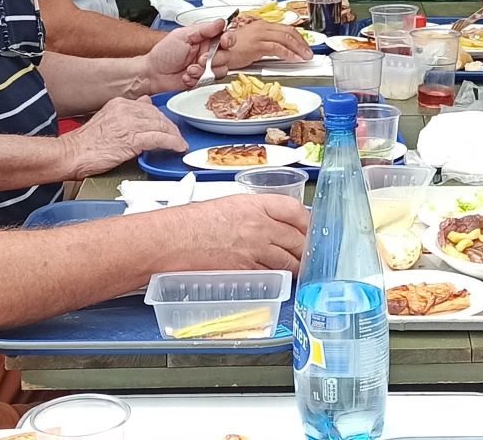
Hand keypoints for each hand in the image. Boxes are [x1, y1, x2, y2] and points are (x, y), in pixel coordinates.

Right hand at [57, 96, 187, 176]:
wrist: (71, 154)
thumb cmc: (86, 143)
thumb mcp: (106, 119)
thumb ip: (125, 114)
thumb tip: (144, 105)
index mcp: (119, 104)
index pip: (149, 107)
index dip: (161, 118)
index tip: (168, 126)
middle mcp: (125, 110)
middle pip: (158, 115)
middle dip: (170, 127)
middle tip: (177, 137)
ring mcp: (129, 124)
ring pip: (161, 125)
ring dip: (174, 136)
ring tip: (179, 144)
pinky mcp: (131, 139)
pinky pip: (159, 138)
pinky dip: (172, 143)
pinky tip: (177, 147)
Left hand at [143, 19, 229, 92]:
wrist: (153, 74)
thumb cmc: (164, 53)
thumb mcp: (182, 36)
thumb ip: (203, 30)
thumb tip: (220, 22)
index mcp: (204, 38)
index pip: (225, 36)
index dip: (229, 39)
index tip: (224, 42)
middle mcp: (208, 51)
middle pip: (226, 55)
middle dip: (213, 59)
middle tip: (200, 59)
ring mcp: (206, 66)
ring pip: (221, 69)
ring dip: (204, 71)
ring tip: (190, 70)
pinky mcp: (203, 79)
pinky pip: (211, 81)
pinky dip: (198, 80)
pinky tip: (187, 76)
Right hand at [150, 194, 308, 271]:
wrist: (172, 241)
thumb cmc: (191, 223)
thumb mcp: (228, 206)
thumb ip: (253, 213)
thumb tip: (270, 222)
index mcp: (254, 205)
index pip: (294, 211)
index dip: (306, 221)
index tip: (310, 227)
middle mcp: (259, 227)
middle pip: (296, 237)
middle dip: (306, 247)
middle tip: (309, 251)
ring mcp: (255, 250)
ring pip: (289, 260)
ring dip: (298, 265)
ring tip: (301, 268)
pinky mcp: (247, 270)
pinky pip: (273, 274)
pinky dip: (280, 277)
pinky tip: (282, 278)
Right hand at [217, 18, 311, 68]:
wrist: (217, 51)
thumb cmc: (231, 49)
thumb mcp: (252, 43)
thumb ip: (266, 44)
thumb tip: (280, 50)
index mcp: (261, 25)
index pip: (285, 28)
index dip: (298, 37)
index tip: (304, 46)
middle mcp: (262, 27)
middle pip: (289, 31)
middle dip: (302, 42)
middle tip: (308, 52)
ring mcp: (259, 35)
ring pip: (286, 38)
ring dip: (299, 48)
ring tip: (305, 56)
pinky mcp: (256, 45)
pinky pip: (278, 48)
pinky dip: (289, 54)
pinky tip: (294, 59)